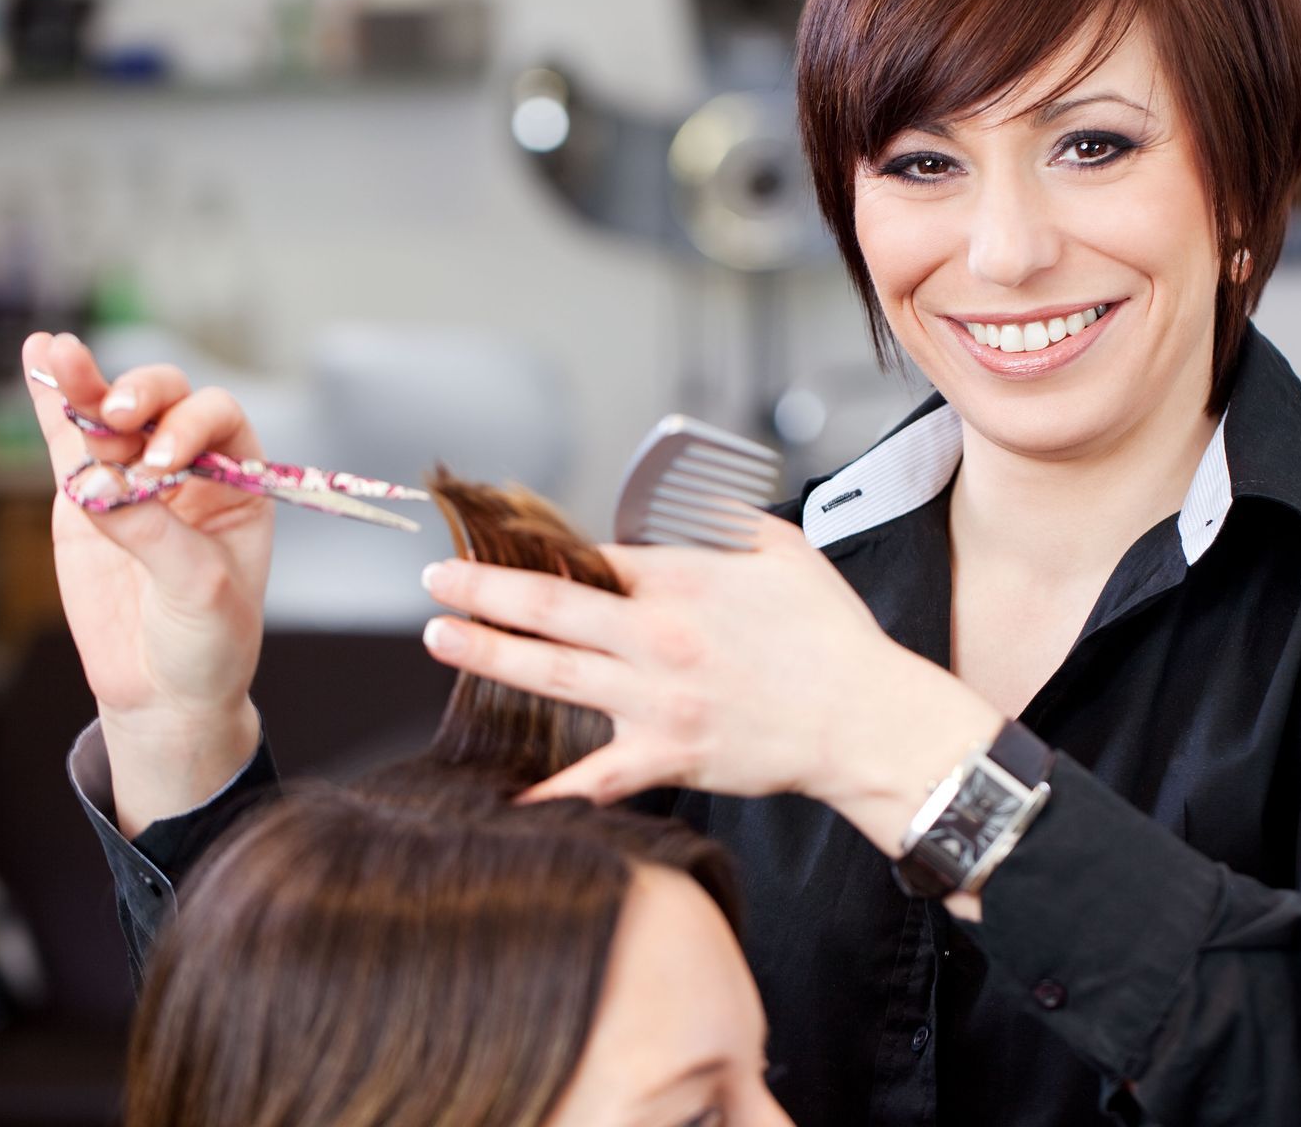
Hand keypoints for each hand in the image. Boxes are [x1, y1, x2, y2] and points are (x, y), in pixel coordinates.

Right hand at [21, 332, 269, 834]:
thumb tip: (97, 485)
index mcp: (239, 481)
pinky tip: (39, 353)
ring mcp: (133, 476)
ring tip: (59, 353)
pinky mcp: (84, 495)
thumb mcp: (196, 590)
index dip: (189, 427)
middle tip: (116, 418)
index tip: (162, 463)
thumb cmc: (207, 642)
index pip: (218, 422)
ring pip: (110, 416)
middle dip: (140, 399)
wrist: (165, 693)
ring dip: (86, 384)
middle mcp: (189, 467)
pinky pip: (68, 440)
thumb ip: (153, 533)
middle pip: (165, 404)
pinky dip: (51, 401)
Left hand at [419, 510, 1001, 855]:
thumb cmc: (830, 634)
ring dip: (488, 655)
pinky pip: (594, 777)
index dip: (539, 546)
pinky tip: (502, 796)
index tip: (500, 539)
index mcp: (681, 581)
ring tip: (441, 641)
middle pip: (548, 608)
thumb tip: (678, 505)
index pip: (590, 556)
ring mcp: (655, 702)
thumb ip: (720, 521)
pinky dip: (547, 790)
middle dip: (481, 591)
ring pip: (550, 676)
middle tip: (436, 584)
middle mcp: (656, 639)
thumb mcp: (781, 548)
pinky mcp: (667, 755)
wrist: (864, 719)